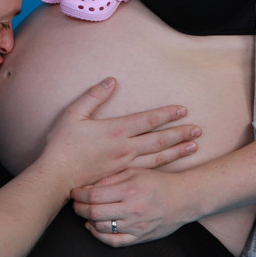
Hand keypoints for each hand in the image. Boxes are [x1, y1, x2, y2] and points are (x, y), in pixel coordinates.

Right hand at [40, 79, 198, 191]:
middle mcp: (125, 148)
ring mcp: (124, 164)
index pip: (147, 120)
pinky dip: (164, 166)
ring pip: (158, 157)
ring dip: (177, 151)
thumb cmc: (63, 144)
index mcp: (115, 130)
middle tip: (198, 129)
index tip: (182, 109)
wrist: (57, 176)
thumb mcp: (73, 113)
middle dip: (180, 133)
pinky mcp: (121, 175)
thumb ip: (93, 96)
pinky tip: (172, 164)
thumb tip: (111, 81)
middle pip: (159, 139)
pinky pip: (148, 170)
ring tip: (194, 147)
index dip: (166, 114)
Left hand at [71, 167, 192, 246]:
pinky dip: (99, 235)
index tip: (74, 192)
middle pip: (94, 212)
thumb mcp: (135, 172)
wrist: (184, 199)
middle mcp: (132, 210)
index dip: (78, 195)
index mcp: (130, 190)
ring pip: (101, 228)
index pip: (94, 195)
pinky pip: (114, 241)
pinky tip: (93, 227)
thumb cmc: (158, 182)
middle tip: (75, 203)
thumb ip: (111, 179)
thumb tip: (87, 187)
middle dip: (78, 208)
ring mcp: (136, 226)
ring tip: (84, 212)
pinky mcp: (140, 237)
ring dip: (87, 220)